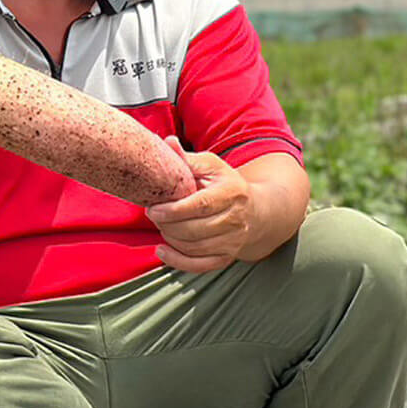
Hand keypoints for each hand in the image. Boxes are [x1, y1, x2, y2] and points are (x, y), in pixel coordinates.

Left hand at [144, 137, 254, 273]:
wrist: (255, 210)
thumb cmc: (224, 184)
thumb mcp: (210, 166)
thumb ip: (187, 159)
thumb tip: (167, 142)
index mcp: (232, 193)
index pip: (200, 206)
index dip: (173, 210)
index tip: (152, 208)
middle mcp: (236, 220)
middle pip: (194, 230)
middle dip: (167, 224)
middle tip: (152, 214)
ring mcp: (233, 241)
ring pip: (194, 247)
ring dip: (170, 238)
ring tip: (160, 224)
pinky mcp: (227, 257)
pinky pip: (200, 265)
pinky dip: (177, 261)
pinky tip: (161, 250)